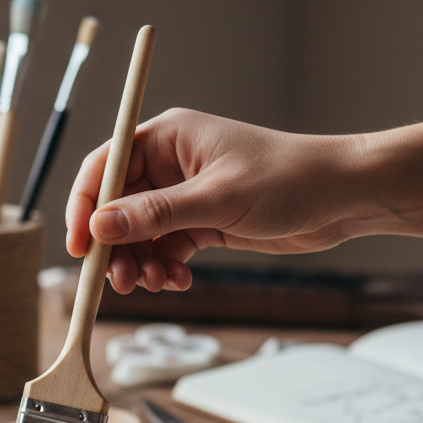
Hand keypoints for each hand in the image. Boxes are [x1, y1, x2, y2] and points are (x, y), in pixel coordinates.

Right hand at [64, 108, 366, 293]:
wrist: (342, 198)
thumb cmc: (289, 178)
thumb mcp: (218, 198)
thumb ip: (157, 213)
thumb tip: (101, 226)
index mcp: (168, 138)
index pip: (105, 166)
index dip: (85, 205)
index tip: (79, 244)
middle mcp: (170, 164)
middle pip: (117, 207)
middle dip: (115, 246)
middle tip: (120, 280)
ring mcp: (185, 195)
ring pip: (140, 234)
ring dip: (140, 262)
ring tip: (155, 283)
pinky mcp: (202, 222)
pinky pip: (165, 248)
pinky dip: (164, 267)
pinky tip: (178, 281)